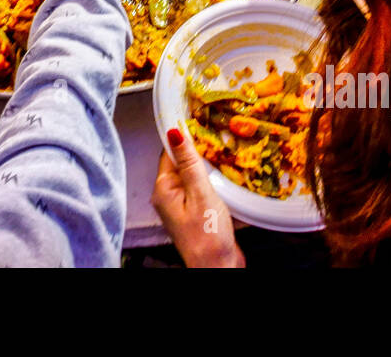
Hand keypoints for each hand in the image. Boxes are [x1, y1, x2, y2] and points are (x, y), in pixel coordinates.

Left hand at [152, 128, 244, 267]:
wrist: (218, 268)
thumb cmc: (207, 236)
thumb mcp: (200, 193)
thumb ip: (189, 163)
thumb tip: (175, 133)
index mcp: (163, 189)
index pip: (170, 152)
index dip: (185, 137)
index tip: (200, 122)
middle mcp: (169, 196)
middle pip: (182, 163)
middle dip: (200, 152)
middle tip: (219, 138)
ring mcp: (182, 205)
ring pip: (195, 175)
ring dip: (209, 167)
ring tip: (226, 155)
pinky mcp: (196, 212)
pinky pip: (202, 189)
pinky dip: (213, 182)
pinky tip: (226, 177)